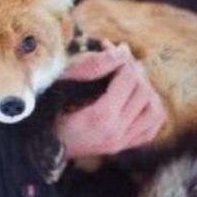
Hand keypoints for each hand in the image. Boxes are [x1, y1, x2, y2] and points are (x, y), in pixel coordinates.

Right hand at [56, 41, 165, 158]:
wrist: (41, 145)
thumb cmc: (47, 110)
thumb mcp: (63, 84)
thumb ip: (92, 66)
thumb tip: (121, 50)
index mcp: (101, 117)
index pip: (128, 80)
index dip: (123, 60)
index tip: (112, 49)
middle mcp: (116, 133)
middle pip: (144, 93)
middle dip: (135, 70)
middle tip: (121, 57)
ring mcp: (121, 143)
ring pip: (155, 110)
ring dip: (148, 89)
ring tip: (132, 76)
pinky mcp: (122, 147)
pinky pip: (152, 127)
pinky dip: (152, 109)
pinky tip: (140, 97)